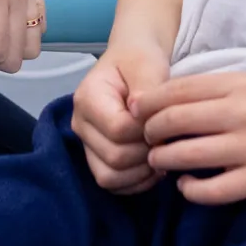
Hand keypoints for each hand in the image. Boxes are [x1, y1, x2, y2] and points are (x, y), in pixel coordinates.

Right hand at [71, 39, 170, 192]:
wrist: (134, 62)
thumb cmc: (140, 60)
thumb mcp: (147, 63)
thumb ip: (146, 88)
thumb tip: (141, 117)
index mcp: (87, 97)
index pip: (118, 130)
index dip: (147, 131)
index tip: (163, 120)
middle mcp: (80, 123)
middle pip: (114, 158)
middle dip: (146, 153)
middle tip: (165, 138)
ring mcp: (86, 144)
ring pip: (110, 177)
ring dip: (142, 172)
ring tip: (160, 153)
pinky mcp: (97, 159)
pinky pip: (113, 185)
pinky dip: (136, 182)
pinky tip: (153, 165)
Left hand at [137, 71, 245, 203]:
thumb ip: (210, 90)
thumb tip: (160, 100)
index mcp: (236, 84)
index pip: (176, 90)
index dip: (148, 103)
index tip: (135, 113)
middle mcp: (241, 113)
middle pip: (175, 120)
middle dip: (151, 132)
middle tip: (146, 140)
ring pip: (188, 155)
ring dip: (164, 160)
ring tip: (158, 162)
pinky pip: (214, 190)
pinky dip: (191, 190)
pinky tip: (186, 186)